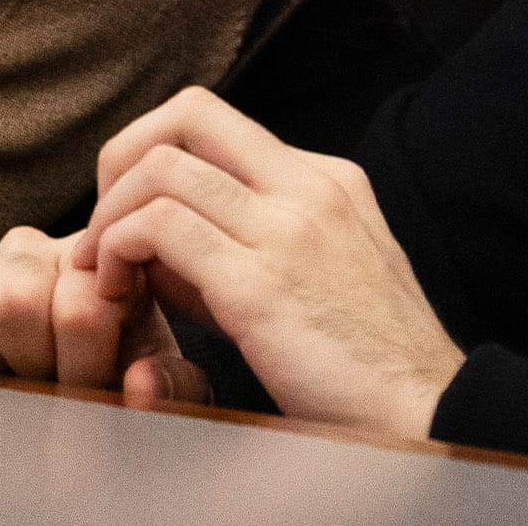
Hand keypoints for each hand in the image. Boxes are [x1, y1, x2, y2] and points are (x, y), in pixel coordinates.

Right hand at [0, 224, 206, 404]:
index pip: (81, 304)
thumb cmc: (114, 380)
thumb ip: (173, 386)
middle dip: (32, 358)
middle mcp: (29, 251)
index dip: (85, 363)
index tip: (94, 380)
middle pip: (15, 297)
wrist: (60, 384)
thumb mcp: (159, 381)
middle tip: (46, 376)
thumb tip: (136, 384)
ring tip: (10, 372)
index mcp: (95, 260)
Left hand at [69, 88, 463, 438]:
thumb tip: (160, 247)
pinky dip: (119, 250)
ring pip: (161, 167)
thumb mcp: (314, 280)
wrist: (424, 414)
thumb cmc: (364, 366)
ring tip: (105, 273)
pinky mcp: (261, 284)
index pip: (215, 124)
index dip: (155, 160)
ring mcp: (289, 229)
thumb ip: (245, 249)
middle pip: (188, 113)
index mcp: (326, 180)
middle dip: (121, 160)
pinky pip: (159, 228)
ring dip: (109, 217)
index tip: (132, 218)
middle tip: (103, 227)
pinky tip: (121, 293)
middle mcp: (309, 187)